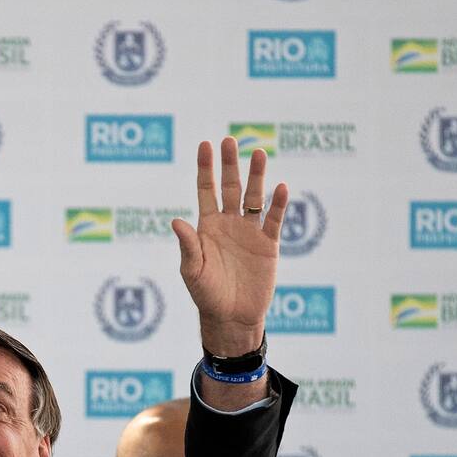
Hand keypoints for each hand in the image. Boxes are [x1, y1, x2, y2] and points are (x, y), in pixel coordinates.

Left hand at [172, 137, 287, 355]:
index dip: (206, 169)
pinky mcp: (268, 244)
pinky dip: (277, 204)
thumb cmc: (206, 295)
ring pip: (253, 197)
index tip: (205, 145)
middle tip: (230, 140)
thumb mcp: (192, 271)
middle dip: (230, 164)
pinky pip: (273, 219)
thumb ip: (187, 246)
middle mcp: (229, 224)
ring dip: (256, 176)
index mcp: (207, 227)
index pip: (206, 190)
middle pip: (231, 187)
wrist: (232, 316)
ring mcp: (249, 232)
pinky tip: (280, 187)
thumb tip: (176, 221)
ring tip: (258, 153)